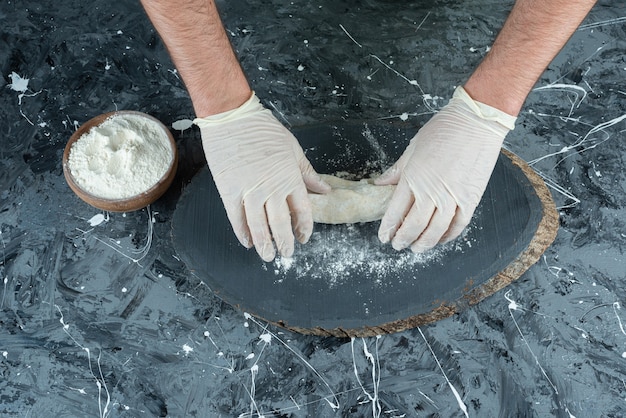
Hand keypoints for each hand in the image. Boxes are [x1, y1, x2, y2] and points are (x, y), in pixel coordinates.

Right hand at [194, 93, 329, 261]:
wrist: (232, 119)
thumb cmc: (263, 130)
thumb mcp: (293, 149)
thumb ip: (308, 173)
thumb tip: (325, 190)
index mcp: (291, 179)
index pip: (302, 211)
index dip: (303, 228)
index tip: (303, 237)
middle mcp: (272, 189)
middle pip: (281, 225)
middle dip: (285, 242)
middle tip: (286, 254)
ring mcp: (250, 192)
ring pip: (260, 227)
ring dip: (265, 244)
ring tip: (268, 256)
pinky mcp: (229, 192)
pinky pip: (237, 219)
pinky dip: (243, 233)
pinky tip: (248, 241)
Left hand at [376, 86, 515, 251]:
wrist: (476, 123)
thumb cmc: (444, 130)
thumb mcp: (412, 148)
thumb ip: (397, 171)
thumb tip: (380, 184)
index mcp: (413, 179)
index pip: (395, 212)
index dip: (388, 228)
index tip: (384, 236)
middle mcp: (432, 192)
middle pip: (414, 226)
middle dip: (403, 239)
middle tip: (398, 245)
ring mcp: (453, 197)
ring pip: (436, 231)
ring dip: (424, 243)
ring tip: (416, 248)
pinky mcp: (471, 199)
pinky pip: (458, 225)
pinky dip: (448, 236)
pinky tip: (440, 239)